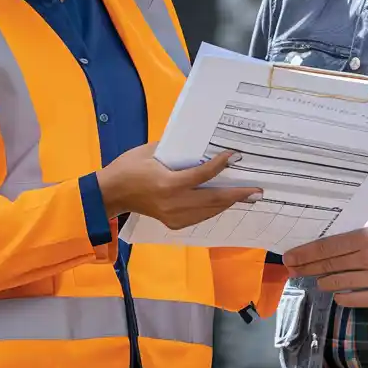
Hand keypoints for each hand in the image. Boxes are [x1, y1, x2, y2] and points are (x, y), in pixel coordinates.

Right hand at [97, 142, 261, 229]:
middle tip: (257, 190)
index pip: (202, 175)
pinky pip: (200, 217)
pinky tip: (224, 203)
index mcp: (168, 184)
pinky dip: (214, 209)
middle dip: (237, 195)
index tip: (236, 156)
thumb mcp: (150, 151)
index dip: (221, 165)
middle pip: (213, 199)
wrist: (110, 194)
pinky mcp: (172, 223)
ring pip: (209, 211)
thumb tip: (198, 144)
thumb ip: (175, 150)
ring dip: (229, 203)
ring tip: (248, 196)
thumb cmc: (128, 167)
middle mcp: (174, 203)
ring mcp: (173, 216)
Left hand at [282, 228, 367, 311]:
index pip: (330, 245)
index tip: (291, 256)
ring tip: (317, 282)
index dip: (307, 252)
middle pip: (329, 263)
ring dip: (324, 282)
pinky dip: (342, 298)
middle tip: (291, 269)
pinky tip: (339, 295)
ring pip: (338, 281)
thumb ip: (361, 241)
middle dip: (306, 266)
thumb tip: (331, 247)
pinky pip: (353, 299)